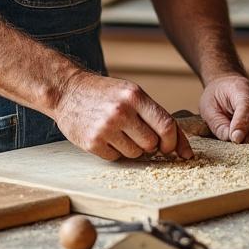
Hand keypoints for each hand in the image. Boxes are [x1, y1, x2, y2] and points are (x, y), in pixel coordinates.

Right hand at [53, 71, 192, 160]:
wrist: (67, 91)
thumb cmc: (103, 93)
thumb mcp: (130, 93)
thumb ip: (153, 114)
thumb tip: (181, 146)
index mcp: (135, 96)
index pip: (166, 125)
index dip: (174, 141)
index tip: (172, 148)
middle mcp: (121, 111)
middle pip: (152, 143)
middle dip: (150, 145)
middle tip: (138, 135)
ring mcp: (106, 127)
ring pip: (135, 154)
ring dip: (132, 149)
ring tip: (118, 133)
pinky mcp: (92, 142)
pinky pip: (116, 158)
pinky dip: (114, 152)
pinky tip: (105, 137)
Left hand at [199, 75, 248, 144]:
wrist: (226, 85)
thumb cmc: (216, 97)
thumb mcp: (208, 109)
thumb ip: (219, 126)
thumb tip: (234, 140)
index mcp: (241, 88)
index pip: (248, 106)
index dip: (243, 125)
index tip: (236, 139)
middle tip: (242, 142)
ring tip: (247, 139)